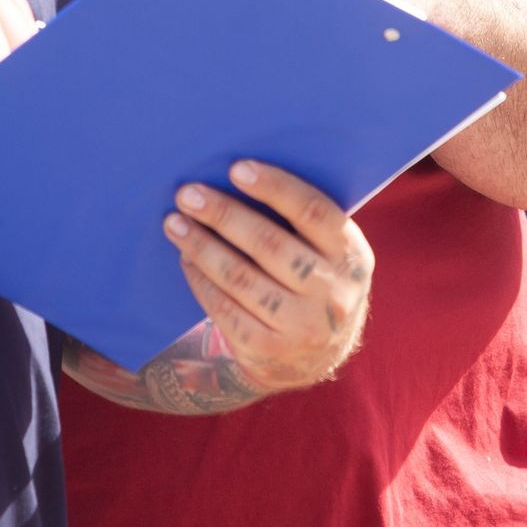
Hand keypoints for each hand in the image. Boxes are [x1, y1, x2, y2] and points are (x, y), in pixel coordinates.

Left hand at [164, 159, 373, 394]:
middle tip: (187, 194)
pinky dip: (201, 281)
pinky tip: (186, 259)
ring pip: (240, 277)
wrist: (316, 357)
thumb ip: (300, 222)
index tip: (236, 169)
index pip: (313, 212)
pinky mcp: (269, 350)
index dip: (275, 187)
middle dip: (222, 215)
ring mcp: (302, 327)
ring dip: (201, 246)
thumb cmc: (313, 281)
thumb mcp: (328, 254)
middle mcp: (333, 293)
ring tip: (175, 224)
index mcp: (352, 255)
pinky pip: (225, 309)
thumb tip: (237, 176)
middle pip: (269, 244)